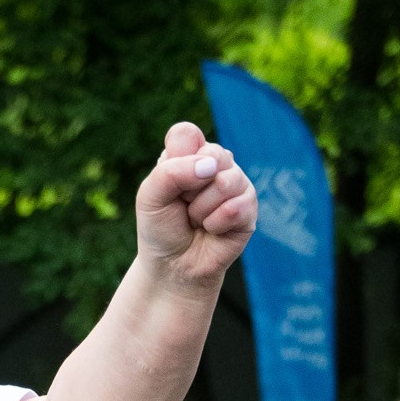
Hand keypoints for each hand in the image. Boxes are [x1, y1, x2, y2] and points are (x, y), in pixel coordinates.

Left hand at [134, 122, 256, 292]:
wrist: (173, 266)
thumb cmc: (160, 227)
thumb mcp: (150, 196)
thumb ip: (171, 171)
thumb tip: (211, 166)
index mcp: (190, 153)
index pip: (186, 134)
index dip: (175, 160)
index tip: (169, 185)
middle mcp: (216, 162)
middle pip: (211, 155)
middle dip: (189, 190)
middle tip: (184, 205)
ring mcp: (236, 183)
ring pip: (225, 182)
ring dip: (202, 210)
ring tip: (197, 220)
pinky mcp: (250, 208)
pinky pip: (236, 208)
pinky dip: (215, 225)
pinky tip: (212, 230)